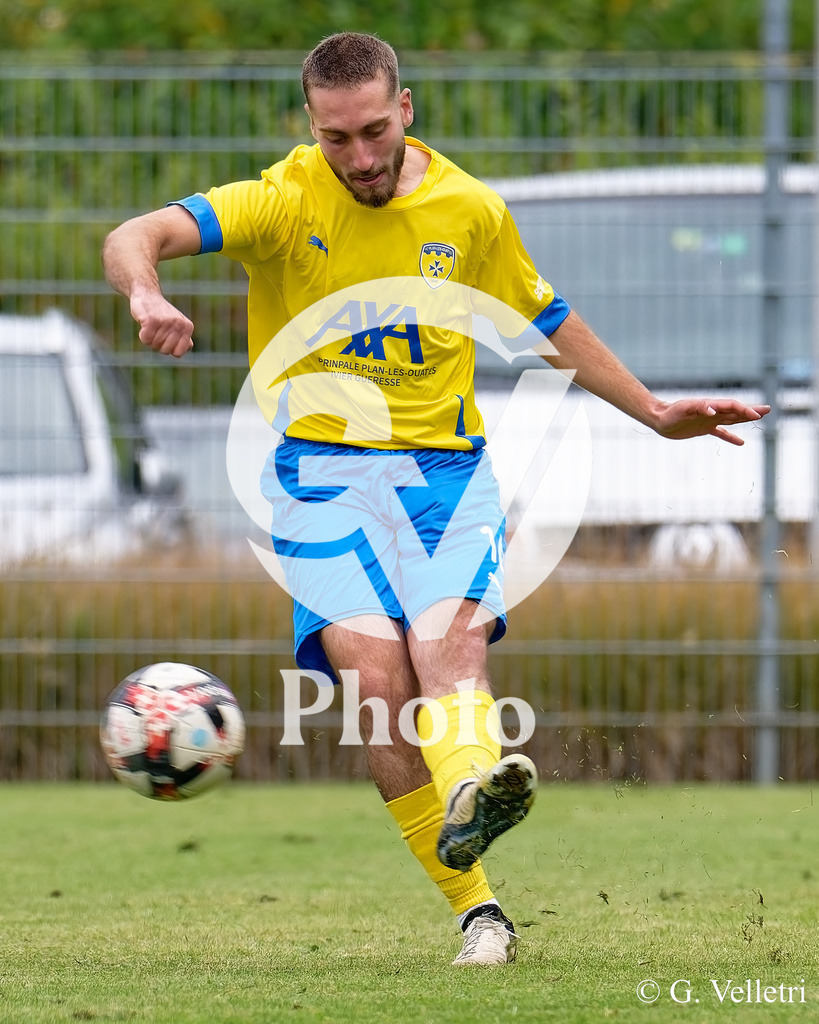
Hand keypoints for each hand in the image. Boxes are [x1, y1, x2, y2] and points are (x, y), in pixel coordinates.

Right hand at [130, 291, 193, 358]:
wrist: (147, 293)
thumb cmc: (162, 312)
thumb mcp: (177, 323)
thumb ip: (184, 336)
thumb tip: (189, 347)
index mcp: (188, 327)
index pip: (178, 353)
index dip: (169, 349)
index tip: (166, 338)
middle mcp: (179, 324)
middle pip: (166, 351)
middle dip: (158, 345)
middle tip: (157, 331)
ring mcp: (166, 321)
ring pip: (154, 345)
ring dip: (149, 338)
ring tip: (151, 325)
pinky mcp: (151, 320)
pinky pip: (145, 339)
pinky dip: (142, 335)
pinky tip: (144, 324)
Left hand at [655, 398, 769, 445]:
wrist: (659, 419)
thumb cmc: (670, 413)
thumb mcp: (683, 410)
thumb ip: (699, 407)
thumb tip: (712, 409)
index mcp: (709, 405)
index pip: (731, 406)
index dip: (744, 409)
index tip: (756, 415)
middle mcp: (712, 412)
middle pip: (735, 410)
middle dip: (751, 411)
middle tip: (767, 410)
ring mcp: (709, 420)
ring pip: (731, 419)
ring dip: (745, 418)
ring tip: (759, 417)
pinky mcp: (704, 429)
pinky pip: (721, 433)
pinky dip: (731, 437)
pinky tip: (741, 442)